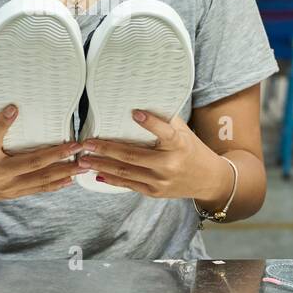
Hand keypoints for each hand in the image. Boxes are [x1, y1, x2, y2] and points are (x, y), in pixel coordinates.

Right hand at [0, 106, 86, 206]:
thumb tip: (12, 98)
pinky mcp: (12, 194)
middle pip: (31, 162)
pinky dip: (55, 184)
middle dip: (57, 154)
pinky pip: (37, 189)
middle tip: (77, 144)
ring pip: (40, 178)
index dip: (4, 121)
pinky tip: (71, 177)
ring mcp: (7, 186)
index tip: (15, 107)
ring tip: (83, 163)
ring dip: (64, 171)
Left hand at [74, 110, 231, 199]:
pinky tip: (97, 173)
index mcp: (179, 144)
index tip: (134, 112)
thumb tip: (141, 100)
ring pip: (126, 172)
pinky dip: (111, 179)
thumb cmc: (191, 149)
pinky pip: (129, 185)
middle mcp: (169, 164)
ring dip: (102, 165)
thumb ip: (164, 120)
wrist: (208, 179)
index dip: (150, 122)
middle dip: (106, 148)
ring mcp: (160, 181)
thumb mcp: (184, 131)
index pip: (165, 132)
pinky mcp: (154, 192)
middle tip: (87, 142)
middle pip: (132, 155)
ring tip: (84, 159)